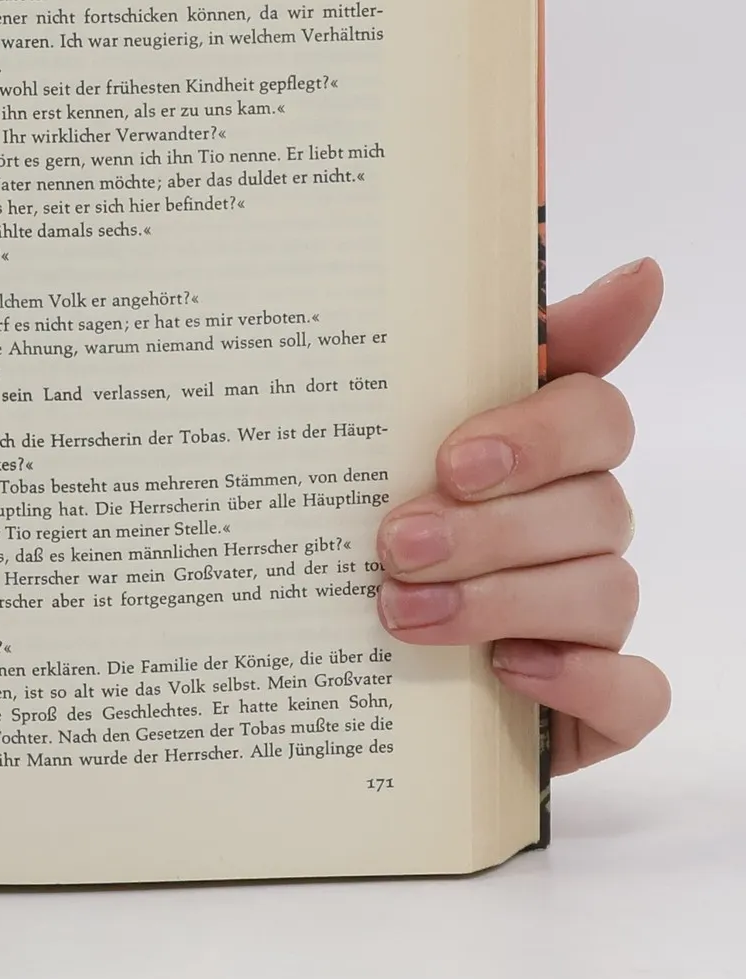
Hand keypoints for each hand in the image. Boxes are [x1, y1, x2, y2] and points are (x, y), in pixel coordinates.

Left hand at [375, 258, 666, 773]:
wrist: (341, 681)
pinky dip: (576, 679)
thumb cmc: (369, 548)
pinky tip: (504, 669)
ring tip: (400, 611)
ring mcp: (597, 619)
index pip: (594, 413)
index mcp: (541, 460)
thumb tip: (637, 274)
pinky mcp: (604, 704)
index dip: (536, 431)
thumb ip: (473, 363)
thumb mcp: (385, 450)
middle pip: (592, 505)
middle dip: (488, 528)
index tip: (453, 458)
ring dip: (498, 599)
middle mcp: (581, 530)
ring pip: (604, 590)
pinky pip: (635, 691)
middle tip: (393, 545)